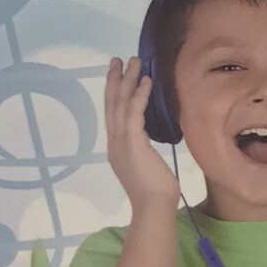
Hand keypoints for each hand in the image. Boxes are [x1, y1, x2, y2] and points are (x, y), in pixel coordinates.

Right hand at [104, 56, 179, 209]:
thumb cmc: (155, 192)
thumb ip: (143, 151)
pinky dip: (140, 95)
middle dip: (115, 80)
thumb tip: (147, 143)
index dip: (114, 93)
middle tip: (118, 60)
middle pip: (111, 104)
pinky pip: (134, 113)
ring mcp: (121, 142)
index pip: (112, 114)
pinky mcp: (133, 143)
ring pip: (121, 104)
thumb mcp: (146, 165)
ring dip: (128, 80)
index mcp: (116, 148)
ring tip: (134, 61)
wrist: (153, 206)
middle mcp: (114, 142)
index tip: (117, 75)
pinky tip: (146, 81)